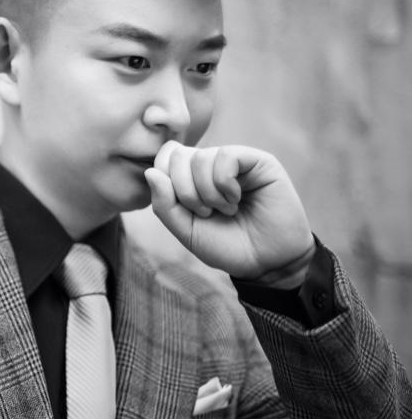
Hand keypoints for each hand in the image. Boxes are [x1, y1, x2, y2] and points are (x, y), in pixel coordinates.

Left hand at [144, 142, 314, 287]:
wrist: (267, 263)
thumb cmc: (227, 246)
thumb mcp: (187, 231)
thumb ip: (164, 205)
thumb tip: (150, 172)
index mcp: (191, 176)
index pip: (164, 157)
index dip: (166, 182)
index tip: (185, 209)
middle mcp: (211, 163)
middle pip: (177, 156)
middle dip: (184, 192)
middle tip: (205, 212)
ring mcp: (234, 160)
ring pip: (199, 158)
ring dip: (207, 193)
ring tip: (225, 210)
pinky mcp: (257, 160)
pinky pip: (225, 156)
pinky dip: (224, 184)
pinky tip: (236, 199)